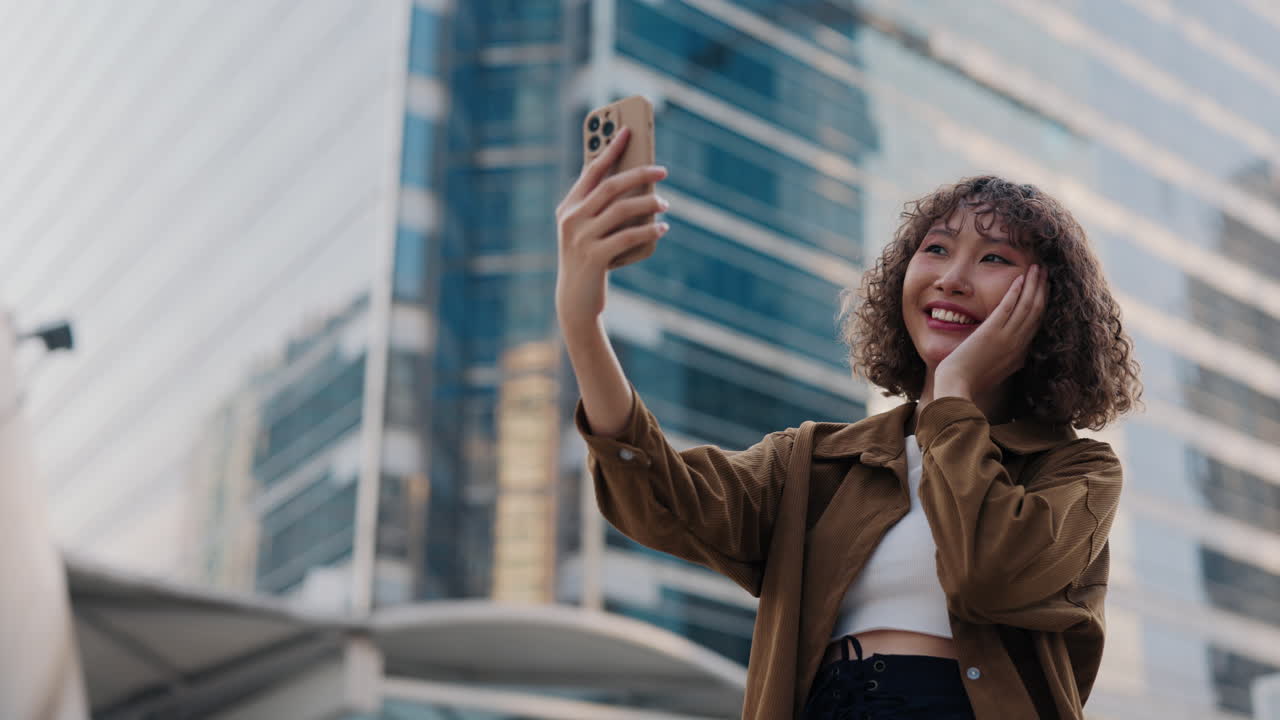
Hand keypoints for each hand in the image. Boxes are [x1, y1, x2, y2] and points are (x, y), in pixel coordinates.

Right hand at [554, 125, 668, 332]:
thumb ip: (601, 207)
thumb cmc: (587, 260)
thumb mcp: (587, 230)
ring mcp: (581, 238)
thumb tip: (637, 182)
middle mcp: (571, 219)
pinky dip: (649, 231)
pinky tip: (663, 228)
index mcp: (568, 207)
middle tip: (662, 170)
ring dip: (648, 204)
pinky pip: (628, 237)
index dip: (610, 149)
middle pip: (610, 187)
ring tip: (665, 204)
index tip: (628, 131)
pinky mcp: (594, 257)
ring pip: (622, 210)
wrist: (575, 301)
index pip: (591, 171)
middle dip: (638, 174)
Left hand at [934, 264, 1047, 398]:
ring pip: (1028, 306)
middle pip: (1038, 311)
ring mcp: (1007, 338)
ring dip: (1034, 284)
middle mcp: (1019, 344)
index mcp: (1021, 353)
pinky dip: (1016, 291)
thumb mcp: (998, 372)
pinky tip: (1020, 277)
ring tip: (1037, 268)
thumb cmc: (971, 382)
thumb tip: (1018, 355)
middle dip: (1043, 289)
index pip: (1038, 323)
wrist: (957, 387)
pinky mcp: (992, 332)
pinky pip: (1008, 307)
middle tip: (1046, 272)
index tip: (1046, 288)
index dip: (1044, 303)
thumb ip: (1010, 360)